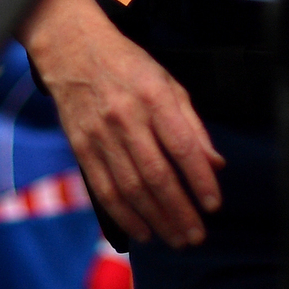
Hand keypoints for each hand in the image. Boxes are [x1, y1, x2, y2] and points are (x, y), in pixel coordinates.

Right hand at [25, 6, 223, 246]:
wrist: (72, 50)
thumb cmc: (127, 66)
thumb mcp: (168, 83)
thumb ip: (193, 125)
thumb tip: (215, 164)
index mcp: (154, 97)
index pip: (183, 147)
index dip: (200, 180)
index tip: (213, 205)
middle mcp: (127, 118)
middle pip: (157, 175)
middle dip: (180, 211)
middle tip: (196, 235)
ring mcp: (101, 135)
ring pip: (131, 188)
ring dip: (156, 219)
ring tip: (176, 239)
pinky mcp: (81, 148)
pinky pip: (104, 190)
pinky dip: (125, 215)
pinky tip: (143, 231)